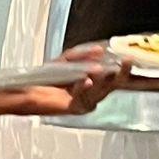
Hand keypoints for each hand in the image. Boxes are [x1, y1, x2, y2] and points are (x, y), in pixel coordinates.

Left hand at [13, 45, 129, 118]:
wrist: (29, 89)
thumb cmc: (48, 76)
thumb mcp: (68, 60)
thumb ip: (83, 54)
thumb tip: (100, 50)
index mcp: (93, 82)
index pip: (113, 75)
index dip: (122, 68)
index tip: (129, 57)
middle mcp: (92, 93)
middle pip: (112, 85)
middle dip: (120, 74)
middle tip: (127, 62)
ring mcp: (85, 102)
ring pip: (99, 92)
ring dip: (100, 80)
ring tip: (102, 69)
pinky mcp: (75, 108)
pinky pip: (83, 97)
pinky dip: (84, 88)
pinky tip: (87, 81)